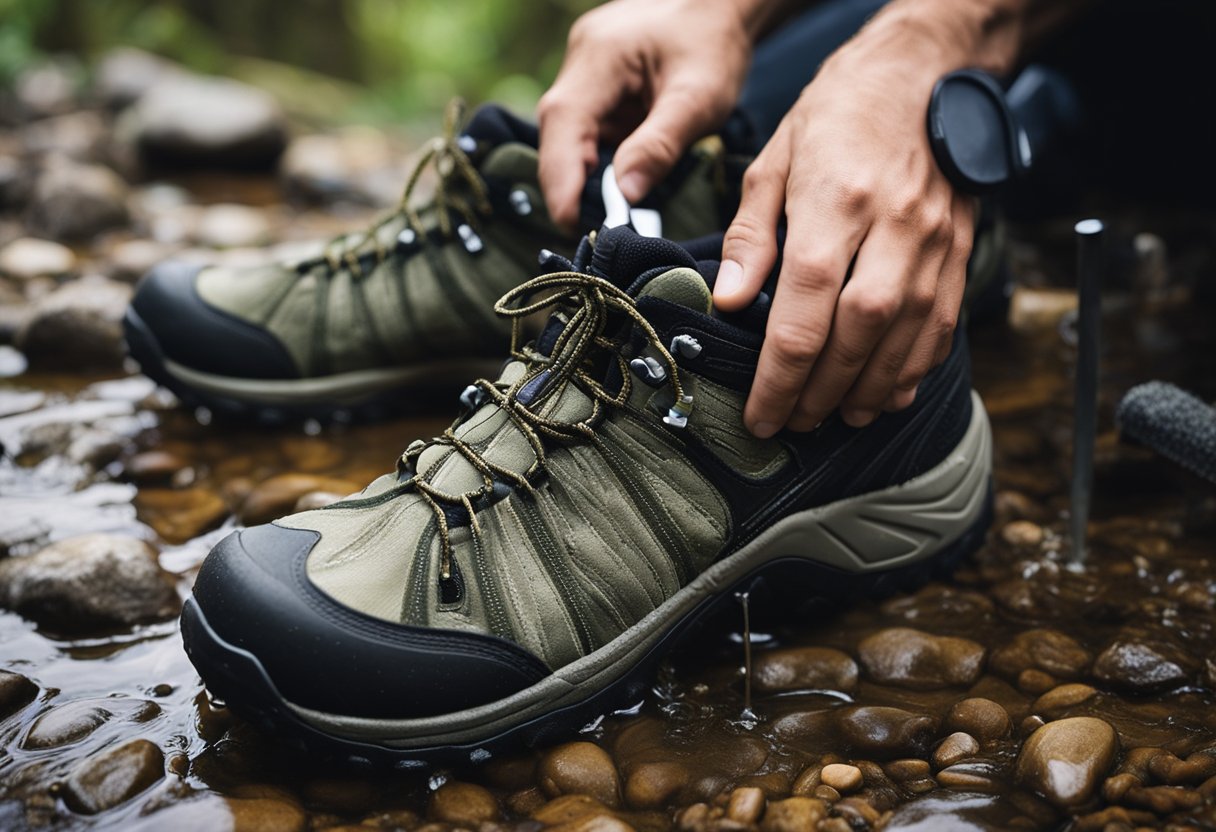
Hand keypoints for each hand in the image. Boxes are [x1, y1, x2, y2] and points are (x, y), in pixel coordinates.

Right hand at [537, 0, 753, 229]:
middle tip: (593, 229)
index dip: (560, 181)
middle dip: (570, 185)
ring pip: (567, 136)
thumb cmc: (714, 45)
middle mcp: (579, 61)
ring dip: (583, 175)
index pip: (562, 125)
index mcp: (599, 58)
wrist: (722, 7)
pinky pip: (583, 129)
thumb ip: (659, 146)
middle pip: (557, 135)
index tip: (571, 225)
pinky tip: (616, 181)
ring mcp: (583, 71)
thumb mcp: (698, 99)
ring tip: (608, 213)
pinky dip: (595, 159)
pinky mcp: (593, 83)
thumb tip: (625, 195)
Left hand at [714, 7, 982, 437]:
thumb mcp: (773, 161)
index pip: (802, 312)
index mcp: (833, 205)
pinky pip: (941, 325)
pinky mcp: (958, 250)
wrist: (919, 73)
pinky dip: (914, 368)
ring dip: (868, 391)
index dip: (778, 377)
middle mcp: (890, 229)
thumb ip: (750, 237)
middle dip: (819, 392)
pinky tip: (887, 393)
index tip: (760, 415)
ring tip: (835, 417)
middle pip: (855, 335)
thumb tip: (727, 302)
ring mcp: (933, 242)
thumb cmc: (836, 114)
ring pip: (904, 339)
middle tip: (792, 422)